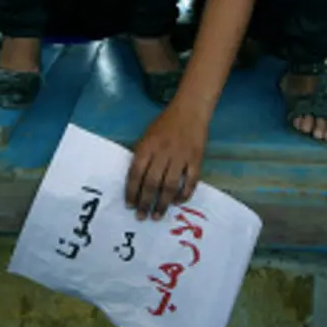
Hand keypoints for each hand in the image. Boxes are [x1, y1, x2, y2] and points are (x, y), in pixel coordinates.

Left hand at [125, 102, 208, 219]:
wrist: (190, 110)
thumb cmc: (165, 124)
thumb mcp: (147, 135)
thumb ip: (141, 156)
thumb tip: (134, 182)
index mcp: (147, 146)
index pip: (136, 173)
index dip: (132, 191)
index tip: (130, 205)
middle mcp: (163, 152)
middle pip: (152, 183)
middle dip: (145, 203)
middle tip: (142, 216)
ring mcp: (181, 156)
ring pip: (170, 185)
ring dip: (163, 203)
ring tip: (157, 215)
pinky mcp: (196, 158)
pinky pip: (190, 181)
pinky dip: (184, 194)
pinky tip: (178, 201)